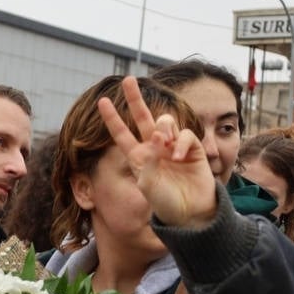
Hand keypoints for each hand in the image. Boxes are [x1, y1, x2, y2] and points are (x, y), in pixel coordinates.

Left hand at [97, 76, 216, 228]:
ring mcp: (173, 147)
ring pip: (165, 122)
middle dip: (135, 99)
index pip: (121, 134)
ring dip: (162, 127)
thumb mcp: (147, 183)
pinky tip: (177, 156)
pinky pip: (185, 134)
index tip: (101, 101)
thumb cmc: (164, 202)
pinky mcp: (192, 149)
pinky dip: (180, 142)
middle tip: (128, 80)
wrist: (189, 214)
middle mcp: (154, 148)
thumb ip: (148, 159)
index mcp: (138, 156)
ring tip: (162, 141)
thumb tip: (156, 133)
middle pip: (143, 117)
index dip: (112, 118)